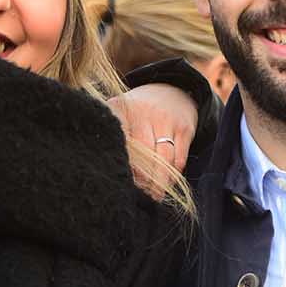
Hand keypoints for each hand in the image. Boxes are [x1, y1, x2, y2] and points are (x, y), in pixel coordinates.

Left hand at [106, 83, 195, 199]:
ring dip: (159, 182)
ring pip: (164, 159)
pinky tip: (166, 184)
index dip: (121, 165)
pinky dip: (173, 175)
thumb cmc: (138, 111)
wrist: (172, 90)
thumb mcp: (120, 112)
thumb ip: (109, 132)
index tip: (118, 183)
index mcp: (122, 109)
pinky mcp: (185, 129)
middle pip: (143, 153)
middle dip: (141, 178)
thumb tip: (101, 165)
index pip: (119, 142)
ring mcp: (167, 120)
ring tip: (153, 197)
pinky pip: (179, 159)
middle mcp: (145, 112)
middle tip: (137, 197)